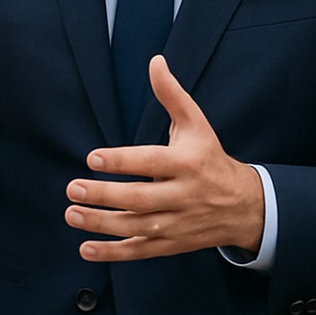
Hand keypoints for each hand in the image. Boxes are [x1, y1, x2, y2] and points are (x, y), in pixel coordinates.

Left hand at [65, 55, 263, 260]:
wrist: (244, 206)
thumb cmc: (210, 157)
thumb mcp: (196, 123)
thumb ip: (171, 94)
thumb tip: (155, 61)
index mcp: (186, 164)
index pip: (150, 163)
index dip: (122, 162)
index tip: (92, 157)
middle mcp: (183, 196)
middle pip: (140, 200)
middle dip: (105, 195)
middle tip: (72, 188)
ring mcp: (177, 224)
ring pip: (137, 227)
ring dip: (102, 223)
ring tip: (71, 213)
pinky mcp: (172, 245)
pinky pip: (140, 252)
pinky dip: (113, 253)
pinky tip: (85, 248)